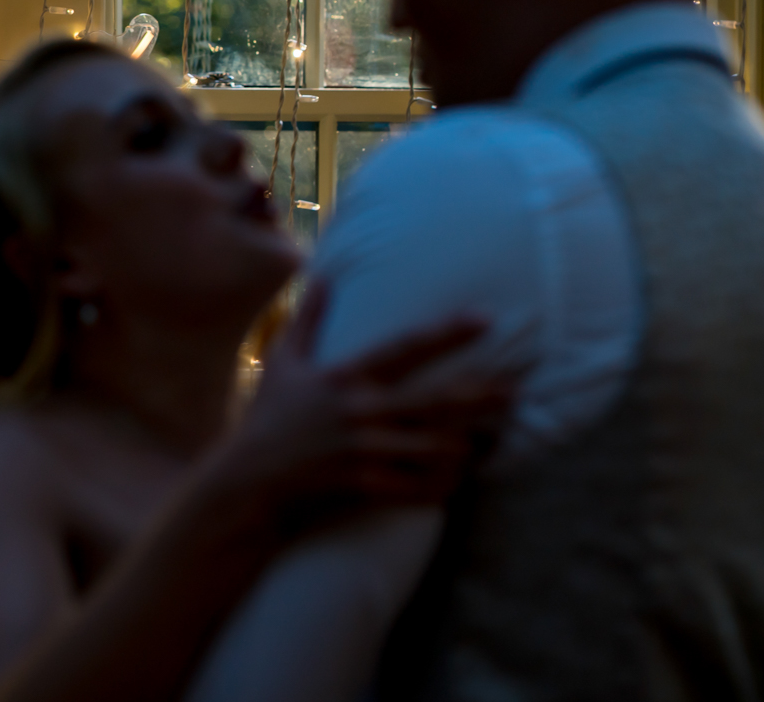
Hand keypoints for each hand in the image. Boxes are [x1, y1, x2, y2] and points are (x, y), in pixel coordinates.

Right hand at [223, 283, 512, 526]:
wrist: (248, 479)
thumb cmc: (267, 418)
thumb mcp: (282, 362)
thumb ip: (307, 320)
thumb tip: (319, 276)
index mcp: (345, 377)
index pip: (405, 347)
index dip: (447, 333)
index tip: (485, 319)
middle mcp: (360, 412)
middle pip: (434, 402)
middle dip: (480, 396)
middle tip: (516, 390)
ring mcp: (364, 451)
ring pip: (434, 449)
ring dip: (469, 446)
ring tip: (495, 440)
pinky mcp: (364, 485)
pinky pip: (417, 488)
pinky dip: (444, 485)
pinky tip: (462, 479)